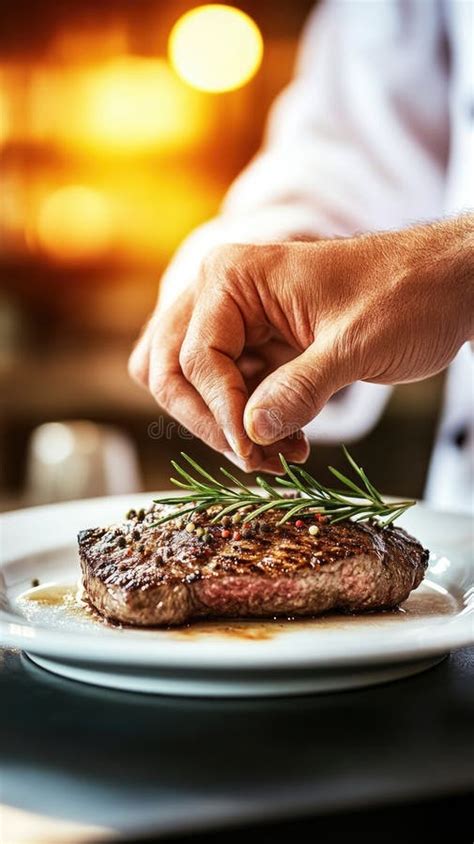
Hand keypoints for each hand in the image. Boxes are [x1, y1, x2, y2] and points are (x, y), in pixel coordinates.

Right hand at [130, 216, 472, 470]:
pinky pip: (228, 392)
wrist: (444, 285)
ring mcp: (235, 322)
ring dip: (223, 427)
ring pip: (192, 386)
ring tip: (275, 453)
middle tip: (256, 459)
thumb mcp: (356, 345)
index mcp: (234, 277)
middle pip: (171, 371)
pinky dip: (246, 423)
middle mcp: (221, 295)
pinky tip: (288, 444)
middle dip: (210, 422)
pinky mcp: (255, 346)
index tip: (256, 455)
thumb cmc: (407, 295)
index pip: (197, 359)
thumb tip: (251, 434)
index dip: (223, 414)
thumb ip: (301, 389)